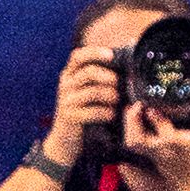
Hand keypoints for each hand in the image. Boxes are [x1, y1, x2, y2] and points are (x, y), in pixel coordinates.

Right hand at [43, 47, 121, 168]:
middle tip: (117, 83)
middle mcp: (65, 84)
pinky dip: (105, 112)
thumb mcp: (85, 88)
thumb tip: (125, 55)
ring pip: (92, 92)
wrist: (64, 138)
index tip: (111, 55)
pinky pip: (91, 112)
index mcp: (69, 74)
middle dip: (107, 77)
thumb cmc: (82, 109)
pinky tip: (111, 114)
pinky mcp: (70, 117)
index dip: (94, 52)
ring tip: (116, 100)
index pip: (78, 56)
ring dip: (109, 95)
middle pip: (88, 72)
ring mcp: (66, 101)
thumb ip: (98, 74)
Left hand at [128, 90, 189, 190]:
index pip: (161, 127)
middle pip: (137, 139)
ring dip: (130, 125)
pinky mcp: (151, 157)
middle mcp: (161, 150)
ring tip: (134, 109)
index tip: (151, 102)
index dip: (155, 115)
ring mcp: (154, 155)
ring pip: (133, 142)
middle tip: (136, 104)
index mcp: (175, 142)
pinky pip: (135, 144)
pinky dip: (133, 130)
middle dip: (132, 120)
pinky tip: (139, 118)